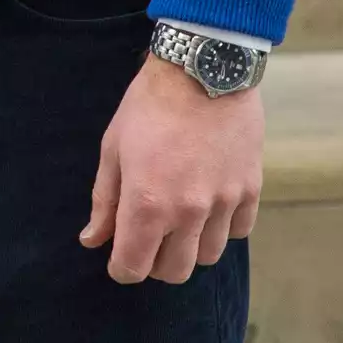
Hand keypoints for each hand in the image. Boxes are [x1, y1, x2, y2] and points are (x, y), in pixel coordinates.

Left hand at [81, 54, 262, 284]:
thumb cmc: (149, 105)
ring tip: (176, 221)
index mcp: (147, 202)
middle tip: (146, 240)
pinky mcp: (250, 191)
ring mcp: (223, 203)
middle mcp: (188, 212)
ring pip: (207, 257)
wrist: (202, 70)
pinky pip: (237, 232)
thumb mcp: (113, 147)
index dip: (121, 268)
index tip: (117, 258)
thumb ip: (105, 200)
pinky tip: (206, 206)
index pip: (133, 266)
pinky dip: (220, 229)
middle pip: (174, 272)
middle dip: (154, 264)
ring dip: (188, 248)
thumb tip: (93, 240)